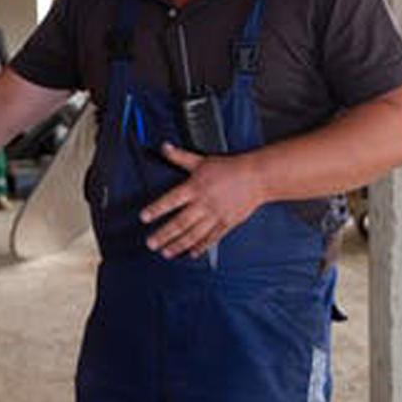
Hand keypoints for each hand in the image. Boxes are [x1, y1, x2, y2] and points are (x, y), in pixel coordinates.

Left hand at [139, 143, 265, 258]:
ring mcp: (216, 215)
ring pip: (194, 234)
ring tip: (166, 252)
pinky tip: (192, 253)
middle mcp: (204, 203)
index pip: (171, 200)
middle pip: (180, 222)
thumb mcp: (201, 160)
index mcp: (195, 187)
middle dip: (164, 235)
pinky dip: (202, 246)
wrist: (257, 177)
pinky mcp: (227, 223)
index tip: (144, 218)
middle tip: (151, 243)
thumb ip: (180, 157)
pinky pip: (212, 238)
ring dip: (179, 244)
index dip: (156, 209)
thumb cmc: (230, 168)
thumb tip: (164, 147)